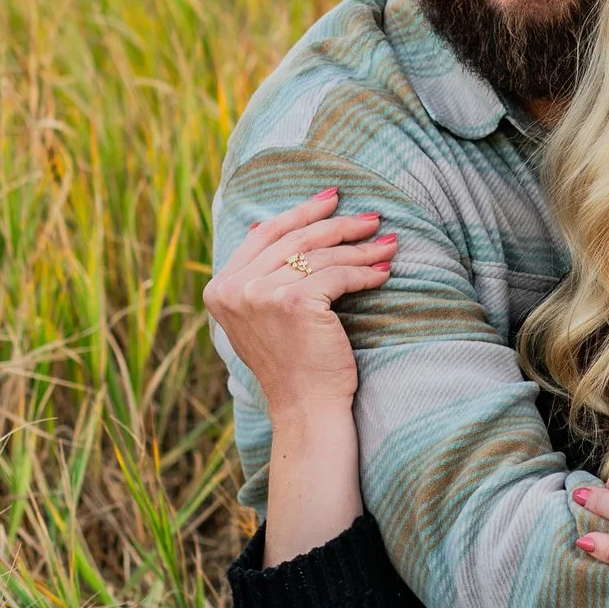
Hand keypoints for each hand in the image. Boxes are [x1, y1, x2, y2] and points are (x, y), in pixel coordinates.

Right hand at [204, 189, 395, 429]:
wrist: (305, 408)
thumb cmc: (292, 362)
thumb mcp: (259, 315)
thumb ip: (257, 274)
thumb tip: (262, 223)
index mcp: (220, 288)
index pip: (265, 234)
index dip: (300, 213)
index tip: (331, 199)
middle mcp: (234, 289)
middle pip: (294, 238)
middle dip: (338, 224)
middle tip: (371, 217)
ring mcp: (260, 294)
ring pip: (320, 255)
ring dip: (360, 247)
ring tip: (388, 244)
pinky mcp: (293, 303)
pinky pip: (337, 275)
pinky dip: (365, 271)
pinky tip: (383, 272)